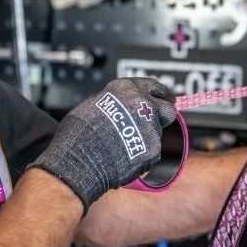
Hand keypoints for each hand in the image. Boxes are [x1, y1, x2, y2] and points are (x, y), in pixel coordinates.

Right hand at [28, 78, 176, 211]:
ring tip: (122, 145)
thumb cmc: (79, 134)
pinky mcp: (153, 149)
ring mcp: (151, 128)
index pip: (153, 86)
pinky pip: (151, 151)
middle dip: (160, 116)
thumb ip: (117, 103)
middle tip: (149, 124)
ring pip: (156, 132)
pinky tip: (124, 157)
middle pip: (166, 109)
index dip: (161, 93)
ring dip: (145, 137)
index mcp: (127, 89)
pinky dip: (141, 155)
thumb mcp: (95, 104)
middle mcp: (143, 104)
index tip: (167, 98)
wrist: (79, 161)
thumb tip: (126, 107)